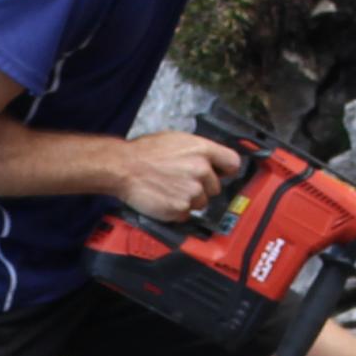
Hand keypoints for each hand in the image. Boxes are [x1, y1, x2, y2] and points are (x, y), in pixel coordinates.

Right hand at [116, 130, 243, 223]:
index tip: (220, 174)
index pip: (232, 163)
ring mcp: (192, 191)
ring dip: (189, 200)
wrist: (124, 167)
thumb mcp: (176, 140)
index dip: (225, 171)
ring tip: (170, 190)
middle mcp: (201, 170)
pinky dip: (177, 211)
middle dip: (202, 188)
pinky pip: (186, 215)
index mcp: (202, 150)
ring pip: (202, 203)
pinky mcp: (181, 209)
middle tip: (182, 182)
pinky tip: (165, 199)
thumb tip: (211, 161)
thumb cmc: (145, 152)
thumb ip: (198, 151)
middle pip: (216, 188)